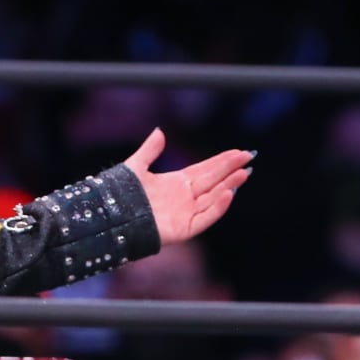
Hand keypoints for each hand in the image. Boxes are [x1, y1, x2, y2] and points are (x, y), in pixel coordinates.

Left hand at [121, 129, 251, 246]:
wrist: (111, 219)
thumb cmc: (120, 197)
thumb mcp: (136, 168)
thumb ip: (149, 150)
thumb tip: (160, 131)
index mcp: (176, 183)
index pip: (205, 170)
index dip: (222, 161)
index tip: (238, 152)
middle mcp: (184, 198)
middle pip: (213, 181)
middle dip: (230, 169)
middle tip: (248, 157)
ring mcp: (186, 213)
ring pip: (213, 197)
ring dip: (229, 185)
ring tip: (243, 173)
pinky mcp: (184, 228)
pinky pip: (205, 217)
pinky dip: (217, 207)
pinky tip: (228, 193)